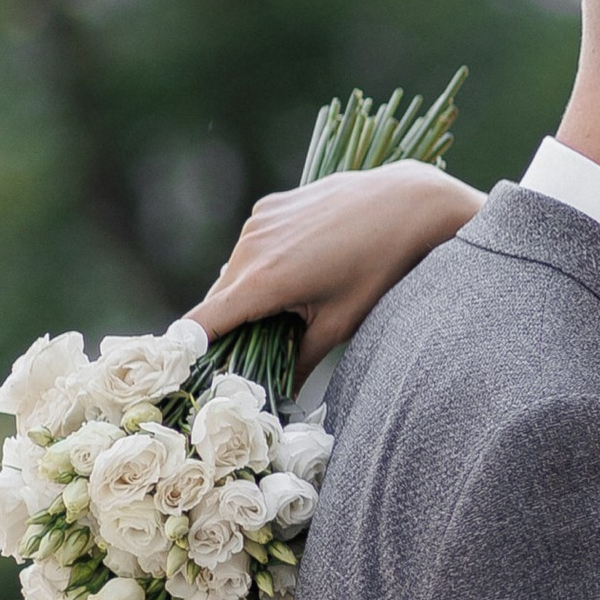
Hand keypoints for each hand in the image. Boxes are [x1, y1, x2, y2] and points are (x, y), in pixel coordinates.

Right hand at [192, 164, 480, 368]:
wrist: (407, 203)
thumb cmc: (379, 266)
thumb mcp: (341, 323)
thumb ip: (302, 360)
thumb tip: (282, 397)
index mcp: (262, 281)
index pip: (201, 323)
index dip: (191, 350)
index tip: (192, 371)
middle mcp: (250, 247)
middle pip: (218, 300)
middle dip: (231, 327)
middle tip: (258, 350)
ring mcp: (258, 221)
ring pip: (234, 272)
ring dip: (247, 294)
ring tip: (290, 306)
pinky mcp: (270, 206)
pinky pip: (252, 246)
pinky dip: (262, 264)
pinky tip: (302, 268)